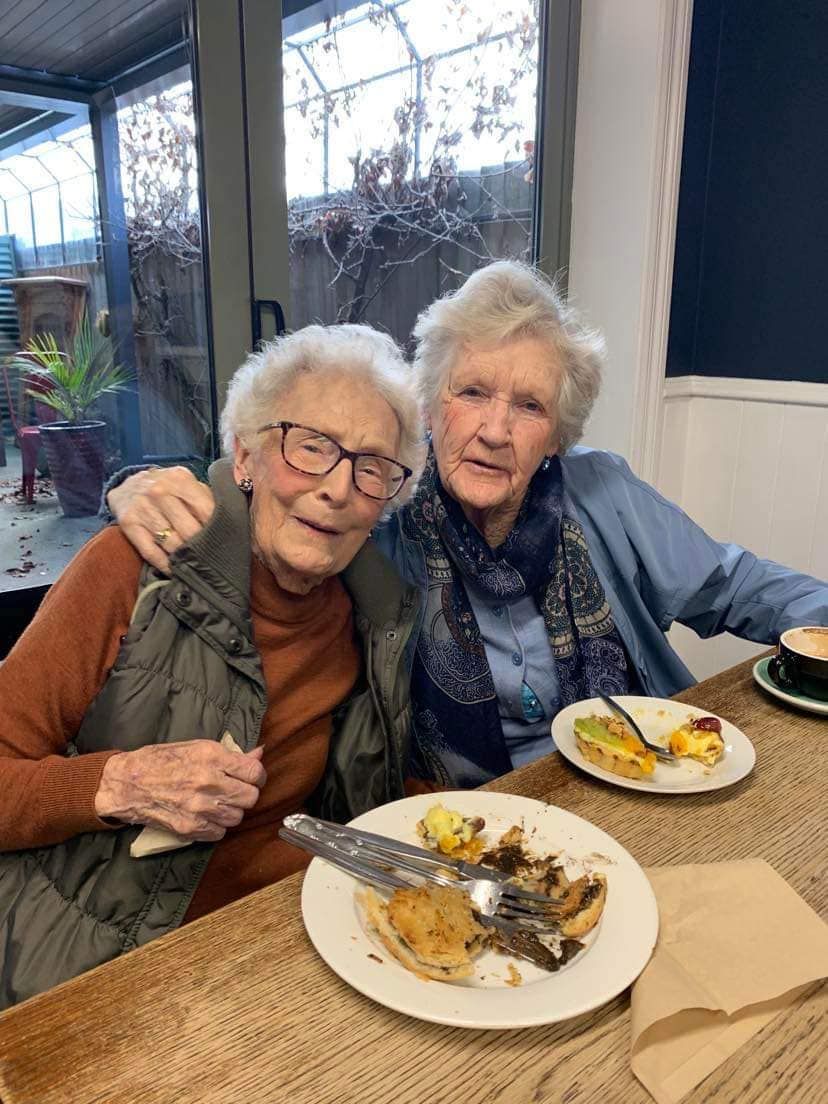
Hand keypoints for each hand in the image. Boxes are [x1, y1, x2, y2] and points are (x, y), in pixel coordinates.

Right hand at [94, 741, 266, 842]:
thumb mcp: (196, 747)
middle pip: (250, 797)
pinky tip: (206, 816)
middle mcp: (208, 782)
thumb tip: (259, 754)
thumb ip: (230, 754)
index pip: (254, 772)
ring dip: (231, 811)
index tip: (252, 778)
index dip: (257, 776)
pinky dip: (216, 827)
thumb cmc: (161, 761)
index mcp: (212, 757)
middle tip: (235, 791)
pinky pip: (219, 833)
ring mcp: (199, 807)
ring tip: (218, 803)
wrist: (127, 783)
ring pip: (237, 817)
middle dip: (246, 794)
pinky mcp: (190, 827)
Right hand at [108, 466, 215, 574]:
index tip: (225, 545)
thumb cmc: (168, 489)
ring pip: (172, 543)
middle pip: (189, 530)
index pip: (206, 511)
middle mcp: (159, 491)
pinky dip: (166, 565)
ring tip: (196, 567)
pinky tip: (175, 570)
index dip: (217, 530)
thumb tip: (228, 525)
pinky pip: (151, 552)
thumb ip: (206, 500)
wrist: (127, 485)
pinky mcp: (129, 523)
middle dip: (202, 547)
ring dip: (185, 559)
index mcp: (180, 479)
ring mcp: (142, 507)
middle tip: (212, 560)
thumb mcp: (186, 485)